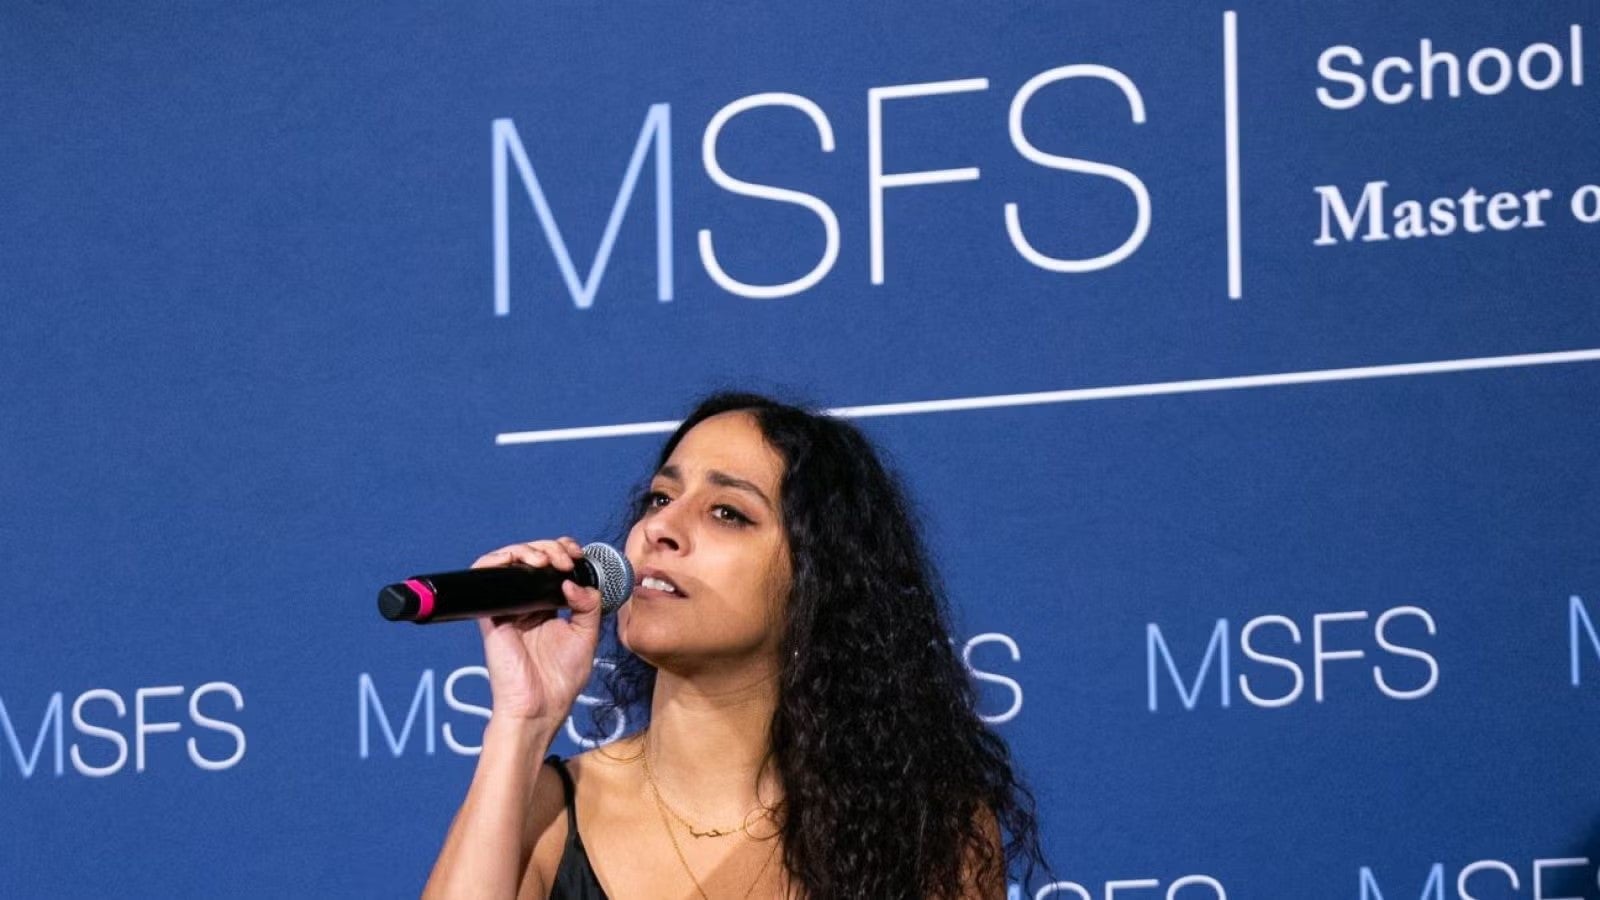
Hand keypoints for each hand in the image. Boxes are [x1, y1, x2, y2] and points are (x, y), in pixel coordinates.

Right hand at [469, 537, 604, 725]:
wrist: (540, 707)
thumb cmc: (561, 680)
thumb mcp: (586, 636)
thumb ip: (588, 606)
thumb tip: (572, 582)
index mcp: (548, 607)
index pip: (552, 565)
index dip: (563, 550)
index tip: (577, 555)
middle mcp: (527, 603)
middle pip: (532, 558)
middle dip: (550, 548)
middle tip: (564, 559)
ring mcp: (508, 607)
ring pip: (509, 561)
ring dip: (527, 550)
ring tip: (545, 561)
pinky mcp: (491, 615)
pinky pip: (484, 578)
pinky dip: (496, 560)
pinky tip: (517, 562)